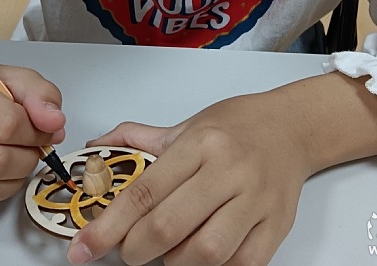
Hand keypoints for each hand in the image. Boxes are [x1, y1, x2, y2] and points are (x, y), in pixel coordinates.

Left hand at [68, 92, 311, 264]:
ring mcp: (256, 200)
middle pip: (169, 226)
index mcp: (200, 144)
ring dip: (173, 263)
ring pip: (205, 253)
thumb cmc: (237, 126)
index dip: (108, 226)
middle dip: (134, 250)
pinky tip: (199, 256)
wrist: (292, 127)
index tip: (83, 248)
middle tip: (126, 251)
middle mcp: (229, 170)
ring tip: (165, 252)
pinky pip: (240, 264)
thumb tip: (96, 152)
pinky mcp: (277, 225)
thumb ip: (139, 141)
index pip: (144, 192)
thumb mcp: (186, 125)